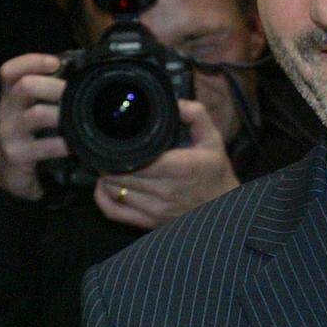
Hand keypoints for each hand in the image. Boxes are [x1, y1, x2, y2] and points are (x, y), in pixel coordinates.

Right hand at [0, 53, 69, 200]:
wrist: (11, 176)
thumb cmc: (28, 138)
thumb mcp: (30, 112)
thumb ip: (45, 95)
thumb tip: (77, 74)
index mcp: (9, 97)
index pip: (10, 70)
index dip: (31, 61)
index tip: (55, 62)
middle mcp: (5, 111)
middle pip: (25, 87)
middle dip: (54, 86)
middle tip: (74, 92)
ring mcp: (8, 133)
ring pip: (36, 114)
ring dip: (61, 114)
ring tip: (78, 117)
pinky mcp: (16, 154)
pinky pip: (43, 146)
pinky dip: (62, 144)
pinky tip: (73, 144)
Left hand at [94, 100, 240, 229]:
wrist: (223, 207)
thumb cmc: (215, 173)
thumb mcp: (212, 139)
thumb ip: (196, 115)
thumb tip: (176, 103)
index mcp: (178, 167)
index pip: (134, 160)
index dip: (119, 149)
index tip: (117, 140)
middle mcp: (165, 190)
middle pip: (119, 174)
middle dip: (110, 161)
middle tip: (111, 151)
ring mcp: (156, 210)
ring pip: (113, 190)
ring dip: (107, 177)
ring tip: (111, 165)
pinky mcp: (149, 222)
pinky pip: (114, 212)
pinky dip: (102, 198)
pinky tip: (105, 187)